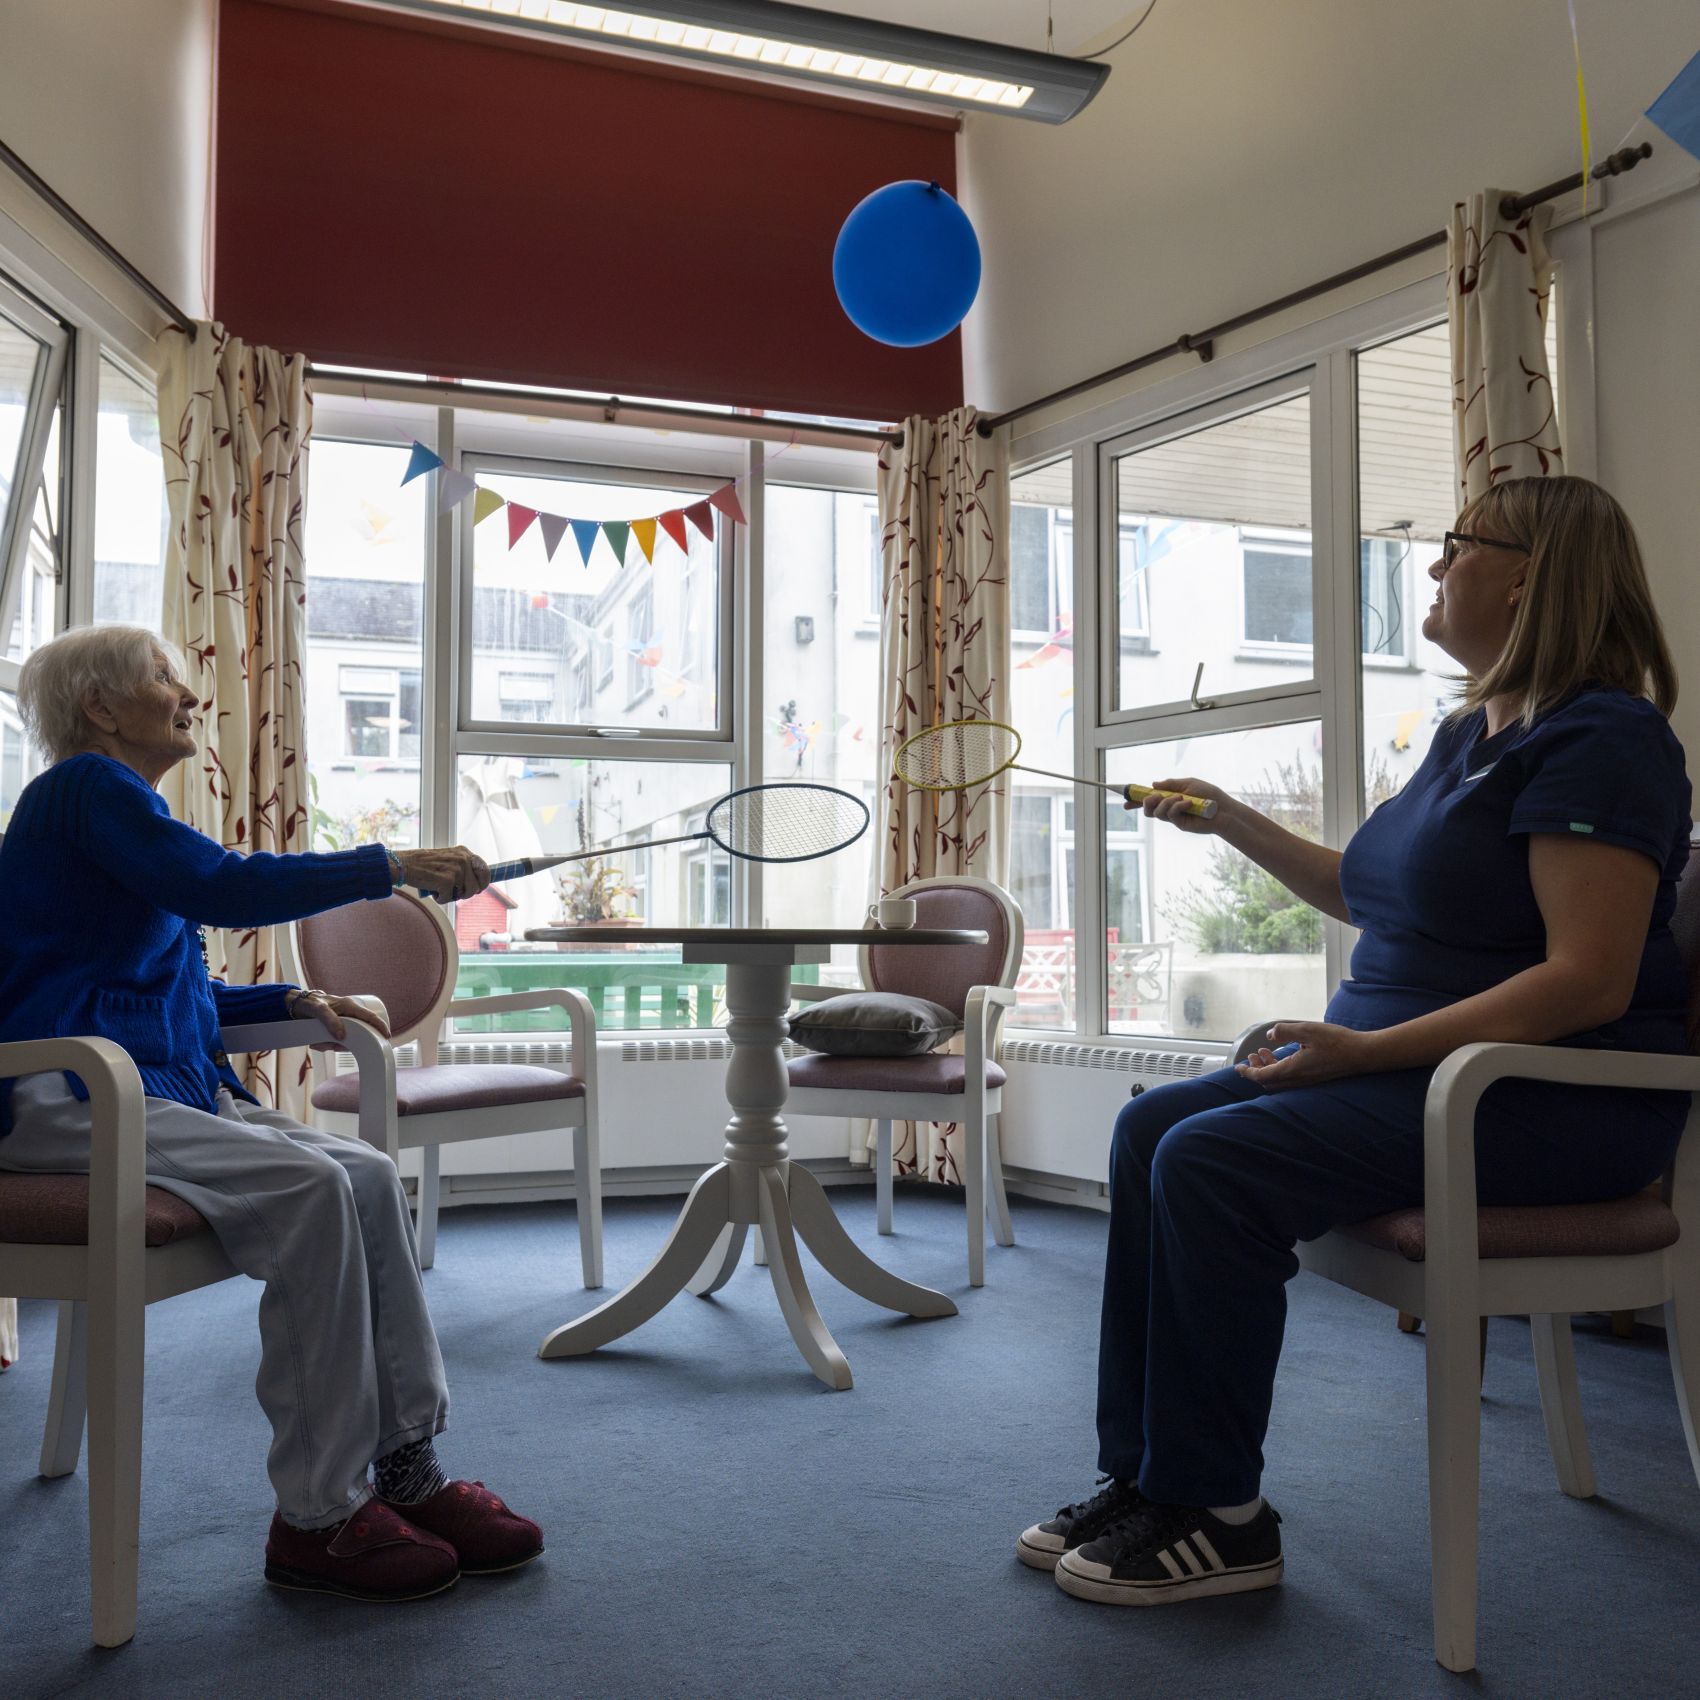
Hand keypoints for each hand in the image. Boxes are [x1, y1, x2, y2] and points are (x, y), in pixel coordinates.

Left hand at [287, 989, 392, 1051]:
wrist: (296, 1005)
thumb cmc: (310, 1004)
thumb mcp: (319, 1011)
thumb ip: (331, 1021)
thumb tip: (343, 1036)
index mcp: (350, 1007)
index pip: (370, 1017)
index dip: (380, 1027)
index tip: (386, 1037)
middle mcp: (349, 1015)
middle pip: (357, 1034)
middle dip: (345, 1045)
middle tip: (332, 1047)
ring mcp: (343, 1023)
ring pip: (345, 1041)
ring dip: (331, 1046)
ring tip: (317, 1043)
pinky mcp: (335, 1030)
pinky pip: (335, 1043)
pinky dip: (326, 1046)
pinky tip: (316, 1043)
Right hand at [395, 846, 490, 902]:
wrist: (405, 864)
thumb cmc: (425, 864)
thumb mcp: (448, 858)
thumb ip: (462, 865)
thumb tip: (477, 883)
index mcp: (464, 853)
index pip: (485, 870)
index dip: (483, 883)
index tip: (478, 888)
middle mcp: (463, 860)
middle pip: (477, 886)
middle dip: (467, 893)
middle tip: (456, 892)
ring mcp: (456, 870)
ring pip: (465, 894)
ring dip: (453, 896)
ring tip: (441, 888)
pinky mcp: (447, 881)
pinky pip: (449, 898)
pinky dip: (440, 898)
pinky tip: (432, 890)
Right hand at [1126, 775, 1233, 834]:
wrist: (1223, 809)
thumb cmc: (1210, 795)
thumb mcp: (1189, 783)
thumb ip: (1170, 784)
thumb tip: (1153, 784)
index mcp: (1170, 797)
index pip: (1150, 799)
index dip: (1136, 801)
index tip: (1125, 803)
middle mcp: (1170, 808)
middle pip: (1147, 808)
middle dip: (1146, 801)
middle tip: (1154, 796)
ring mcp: (1174, 817)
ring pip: (1157, 812)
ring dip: (1167, 802)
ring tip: (1182, 798)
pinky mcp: (1180, 824)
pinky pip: (1170, 814)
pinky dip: (1177, 806)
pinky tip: (1188, 803)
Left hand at [1235, 1021, 1380, 1089]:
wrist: (1364, 1054)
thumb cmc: (1338, 1041)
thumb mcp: (1308, 1030)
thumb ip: (1285, 1031)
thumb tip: (1269, 1036)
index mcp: (1293, 1070)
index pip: (1263, 1077)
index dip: (1248, 1073)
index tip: (1238, 1067)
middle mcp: (1299, 1080)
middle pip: (1269, 1082)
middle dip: (1256, 1071)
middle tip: (1252, 1057)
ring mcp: (1308, 1081)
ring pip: (1280, 1081)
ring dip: (1269, 1069)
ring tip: (1263, 1053)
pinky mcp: (1316, 1078)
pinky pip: (1292, 1079)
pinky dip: (1281, 1069)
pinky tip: (1286, 1055)